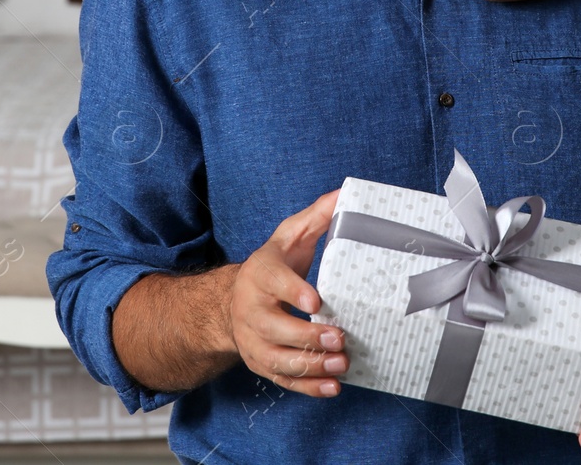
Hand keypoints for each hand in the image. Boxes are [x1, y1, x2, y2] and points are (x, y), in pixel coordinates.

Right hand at [228, 189, 347, 397]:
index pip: (274, 282)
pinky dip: (308, 388)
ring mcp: (255, 341)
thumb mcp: (289, 237)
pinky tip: (333, 386)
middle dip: (308, 336)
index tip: (317, 301)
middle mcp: (251, 310)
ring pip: (279, 360)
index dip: (294, 291)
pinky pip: (284, 381)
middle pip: (275, 328)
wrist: (234, 300)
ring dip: (311, 365)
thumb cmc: (273, 266)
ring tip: (341, 363)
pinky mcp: (262, 364)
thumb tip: (346, 193)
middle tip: (339, 336)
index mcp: (260, 274)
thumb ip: (316, 216)